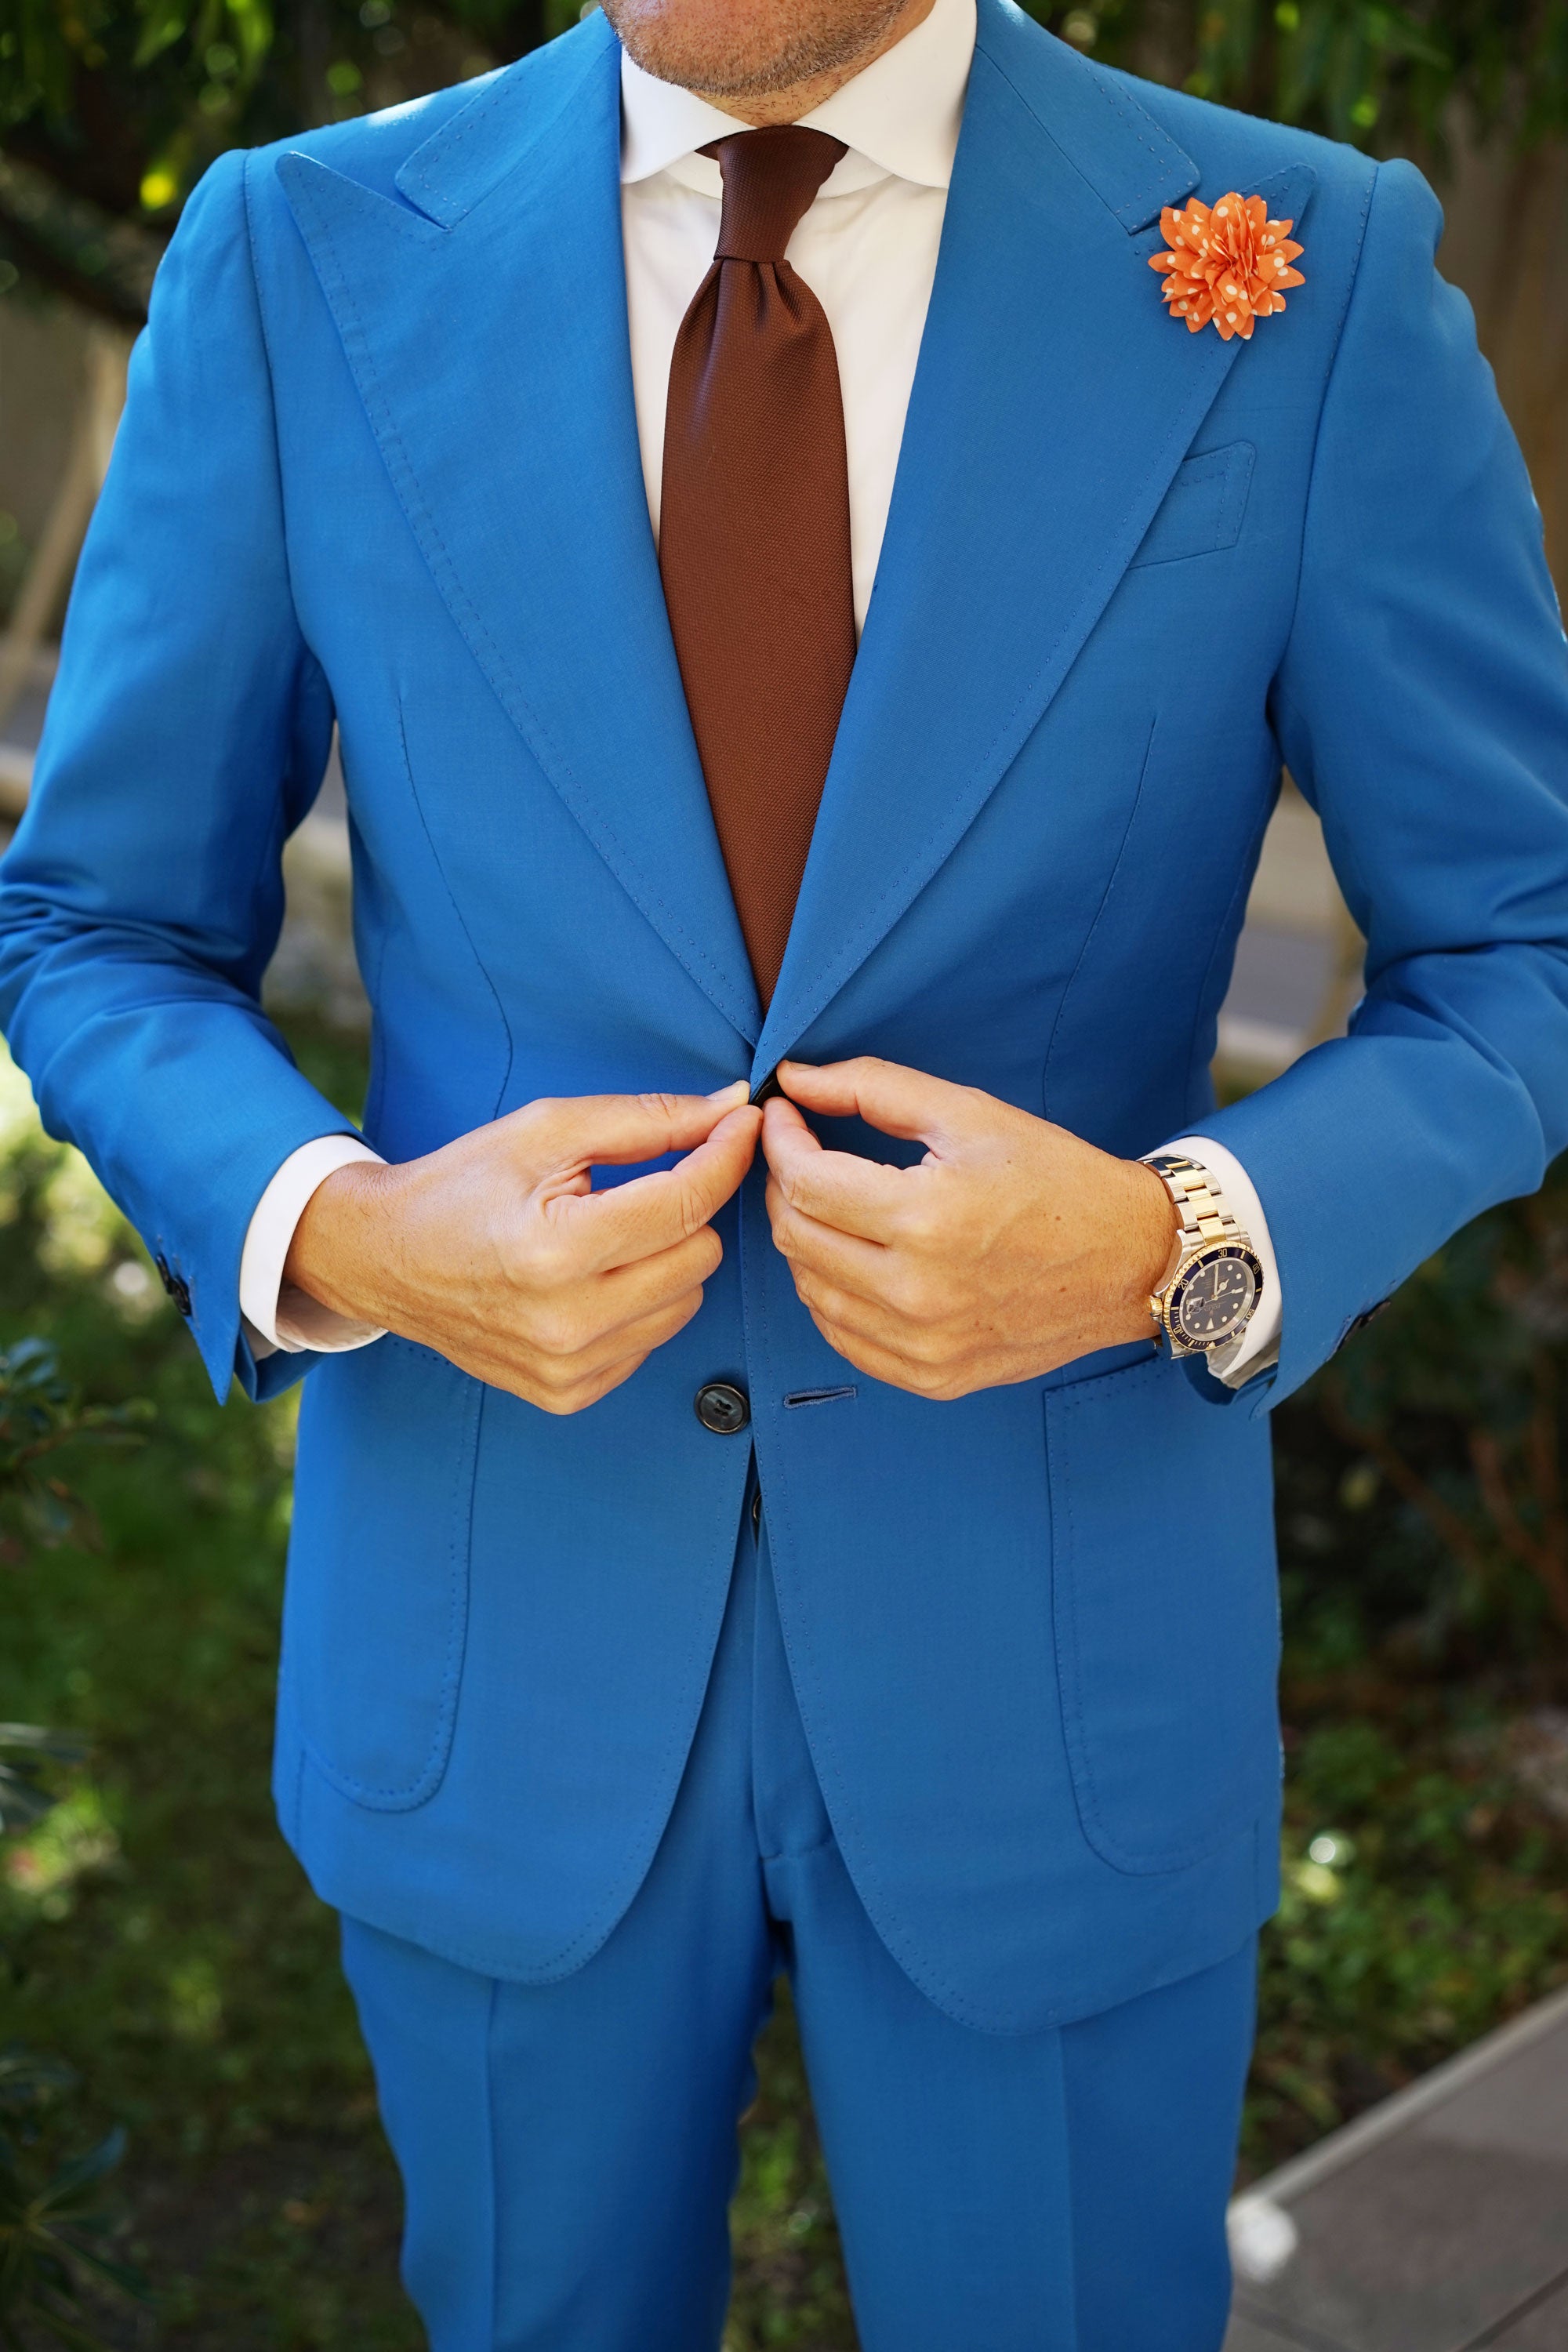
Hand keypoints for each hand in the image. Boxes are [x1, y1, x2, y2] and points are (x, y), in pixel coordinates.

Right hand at [284, 1083, 760, 1412]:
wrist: (384, 1259)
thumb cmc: (462, 1186)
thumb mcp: (545, 1131)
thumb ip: (644, 1120)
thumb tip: (728, 1109)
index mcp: (557, 1247)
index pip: (687, 1202)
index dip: (725, 1154)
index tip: (740, 1124)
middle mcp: (567, 1320)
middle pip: (701, 1255)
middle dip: (685, 1211)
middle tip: (639, 1188)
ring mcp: (568, 1366)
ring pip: (687, 1301)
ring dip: (667, 1261)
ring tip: (606, 1236)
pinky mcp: (568, 1393)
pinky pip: (652, 1342)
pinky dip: (639, 1305)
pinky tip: (592, 1281)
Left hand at [762, 1058, 1175, 1399]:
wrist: (1130, 1260)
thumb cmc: (1055, 1178)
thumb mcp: (968, 1112)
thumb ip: (872, 1087)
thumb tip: (795, 1079)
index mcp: (927, 1218)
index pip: (805, 1183)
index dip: (780, 1142)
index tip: (783, 1117)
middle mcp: (918, 1292)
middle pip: (797, 1238)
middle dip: (785, 1187)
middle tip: (803, 1156)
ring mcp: (925, 1344)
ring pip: (811, 1292)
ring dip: (805, 1241)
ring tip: (832, 1205)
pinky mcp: (934, 1376)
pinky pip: (844, 1339)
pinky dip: (832, 1296)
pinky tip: (854, 1260)